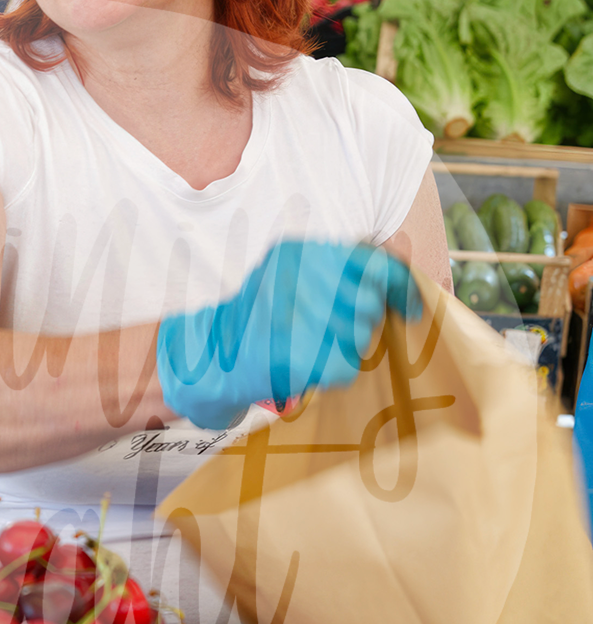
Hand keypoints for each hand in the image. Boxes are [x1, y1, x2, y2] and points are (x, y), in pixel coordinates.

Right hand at [156, 240, 420, 429]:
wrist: (212, 357)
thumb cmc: (259, 316)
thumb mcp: (290, 273)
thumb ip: (340, 266)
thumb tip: (398, 258)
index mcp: (299, 253)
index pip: (371, 260)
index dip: (400, 284)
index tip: (411, 305)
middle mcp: (300, 278)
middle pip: (367, 301)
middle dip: (361, 319)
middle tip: (334, 328)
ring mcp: (299, 317)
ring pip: (358, 334)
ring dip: (344, 345)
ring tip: (309, 345)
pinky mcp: (299, 356)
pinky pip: (344, 365)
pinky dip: (332, 370)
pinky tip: (305, 364)